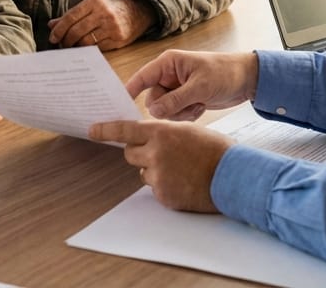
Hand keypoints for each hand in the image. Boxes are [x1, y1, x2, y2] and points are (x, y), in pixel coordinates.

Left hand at [48, 0, 155, 49]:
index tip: (53, 38)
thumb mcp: (90, 7)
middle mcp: (103, 13)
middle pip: (76, 31)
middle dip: (66, 41)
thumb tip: (52, 25)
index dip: (59, 29)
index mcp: (93, 2)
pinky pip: (97, 48)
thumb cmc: (107, 10)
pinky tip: (85, 49)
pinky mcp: (118, 39)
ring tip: (72, 47)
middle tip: (62, 45)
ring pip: (86, 42)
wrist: (135, 12)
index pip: (70, 17)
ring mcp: (112, 27)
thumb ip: (71, 15)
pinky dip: (88, 50)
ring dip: (76, 47)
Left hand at [89, 120, 231, 212]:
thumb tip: (148, 138)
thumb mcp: (188, 131)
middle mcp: (155, 153)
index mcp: (161, 133)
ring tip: (181, 169)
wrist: (233, 176)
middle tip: (160, 153)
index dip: (106, 130)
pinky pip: (155, 189)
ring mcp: (157, 176)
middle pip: (130, 153)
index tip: (92, 130)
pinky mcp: (163, 195)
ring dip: (154, 170)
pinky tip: (184, 183)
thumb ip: (164, 134)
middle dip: (140, 153)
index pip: (125, 130)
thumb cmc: (215, 150)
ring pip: (143, 172)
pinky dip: (165, 186)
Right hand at [126, 50, 258, 120]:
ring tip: (198, 105)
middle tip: (188, 105)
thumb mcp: (200, 87)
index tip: (119, 107)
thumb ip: (175, 100)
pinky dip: (187, 115)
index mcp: (168, 64)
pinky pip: (175, 115)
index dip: (129, 91)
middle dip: (168, 108)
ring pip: (163, 110)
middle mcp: (168, 76)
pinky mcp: (184, 100)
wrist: (247, 80)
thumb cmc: (225, 73)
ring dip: (179, 113)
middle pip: (152, 99)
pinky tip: (201, 108)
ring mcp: (176, 89)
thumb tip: (152, 112)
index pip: (141, 78)